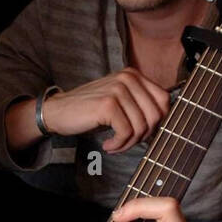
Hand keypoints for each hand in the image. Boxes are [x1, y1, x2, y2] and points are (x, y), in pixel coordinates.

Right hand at [42, 69, 169, 150]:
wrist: (58, 112)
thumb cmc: (90, 111)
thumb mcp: (120, 102)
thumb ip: (140, 105)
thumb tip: (164, 124)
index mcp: (134, 75)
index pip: (164, 100)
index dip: (158, 122)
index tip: (142, 134)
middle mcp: (128, 78)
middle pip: (156, 115)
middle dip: (144, 136)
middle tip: (127, 142)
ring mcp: (118, 90)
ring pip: (141, 126)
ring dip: (129, 143)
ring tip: (115, 146)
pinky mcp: (108, 104)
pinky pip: (126, 132)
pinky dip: (119, 145)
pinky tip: (108, 145)